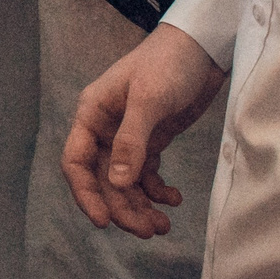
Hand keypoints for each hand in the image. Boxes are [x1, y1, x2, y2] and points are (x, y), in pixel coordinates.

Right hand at [60, 22, 225, 238]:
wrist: (203, 48)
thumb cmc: (168, 63)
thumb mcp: (149, 99)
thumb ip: (132, 141)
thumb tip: (118, 184)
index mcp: (92, 114)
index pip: (76, 161)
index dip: (85, 193)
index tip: (104, 221)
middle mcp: (105, 129)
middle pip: (104, 180)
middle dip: (122, 207)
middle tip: (148, 231)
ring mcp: (129, 137)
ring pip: (126, 183)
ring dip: (140, 206)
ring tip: (162, 225)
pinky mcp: (152, 141)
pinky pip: (147, 176)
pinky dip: (158, 192)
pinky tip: (174, 199)